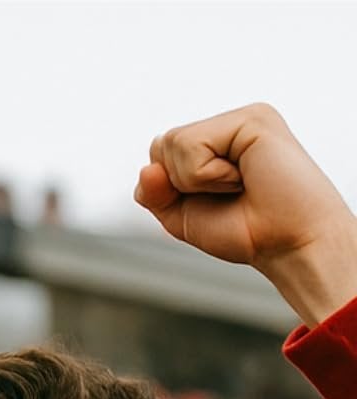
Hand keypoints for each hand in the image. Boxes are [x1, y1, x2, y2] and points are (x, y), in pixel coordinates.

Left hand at [136, 103, 356, 324]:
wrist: (288, 244)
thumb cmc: (245, 231)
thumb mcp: (182, 217)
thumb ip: (154, 194)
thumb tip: (147, 168)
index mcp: (215, 143)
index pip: (158, 154)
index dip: (169, 188)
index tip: (213, 200)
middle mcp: (229, 125)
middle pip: (161, 144)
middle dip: (180, 183)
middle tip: (228, 193)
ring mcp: (242, 118)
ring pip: (173, 142)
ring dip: (197, 180)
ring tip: (239, 184)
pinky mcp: (253, 118)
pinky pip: (192, 145)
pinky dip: (208, 175)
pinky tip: (244, 177)